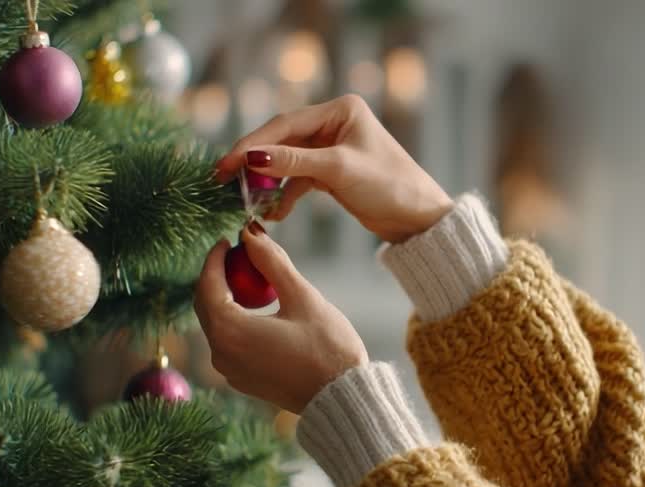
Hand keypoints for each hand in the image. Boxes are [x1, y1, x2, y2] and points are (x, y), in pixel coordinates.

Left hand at [194, 222, 368, 412]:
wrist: (343, 398)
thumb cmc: (327, 347)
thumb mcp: (302, 297)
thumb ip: (272, 262)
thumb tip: (250, 233)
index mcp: (230, 331)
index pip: (208, 284)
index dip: (216, 257)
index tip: (229, 240)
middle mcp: (221, 354)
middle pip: (206, 305)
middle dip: (219, 276)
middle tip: (239, 256)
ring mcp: (230, 371)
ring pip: (217, 324)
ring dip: (228, 299)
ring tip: (252, 280)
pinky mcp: (243, 380)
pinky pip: (229, 343)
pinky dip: (236, 321)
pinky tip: (259, 311)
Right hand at [216, 94, 453, 242]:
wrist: (419, 218)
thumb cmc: (390, 185)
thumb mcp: (339, 170)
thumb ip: (294, 162)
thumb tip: (252, 157)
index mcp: (340, 110)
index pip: (286, 123)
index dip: (253, 144)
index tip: (227, 164)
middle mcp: (334, 124)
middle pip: (282, 140)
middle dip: (255, 163)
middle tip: (225, 180)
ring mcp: (331, 148)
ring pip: (287, 161)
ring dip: (268, 182)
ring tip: (248, 202)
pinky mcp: (331, 172)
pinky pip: (298, 180)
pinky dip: (284, 196)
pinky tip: (274, 214)